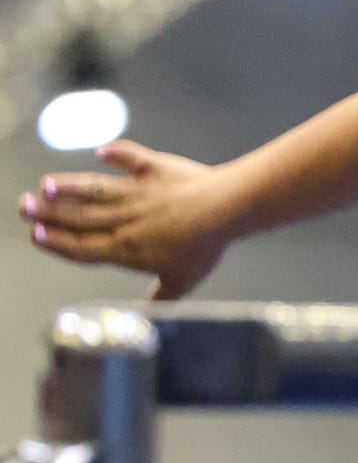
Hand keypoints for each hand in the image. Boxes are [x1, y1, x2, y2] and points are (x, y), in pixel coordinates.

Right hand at [18, 140, 233, 299]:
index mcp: (126, 248)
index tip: (34, 235)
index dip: (57, 242)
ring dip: (68, 186)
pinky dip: (117, 152)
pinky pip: (131, 158)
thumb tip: (150, 312)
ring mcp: (138, 192)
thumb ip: (162, 295)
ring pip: (94, 190)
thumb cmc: (205, 247)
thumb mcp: (183, 280)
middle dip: (48, 213)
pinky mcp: (155, 169)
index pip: (83, 247)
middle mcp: (125, 219)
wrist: (228, 210)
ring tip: (45, 185)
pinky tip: (101, 150)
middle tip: (23, 206)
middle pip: (79, 217)